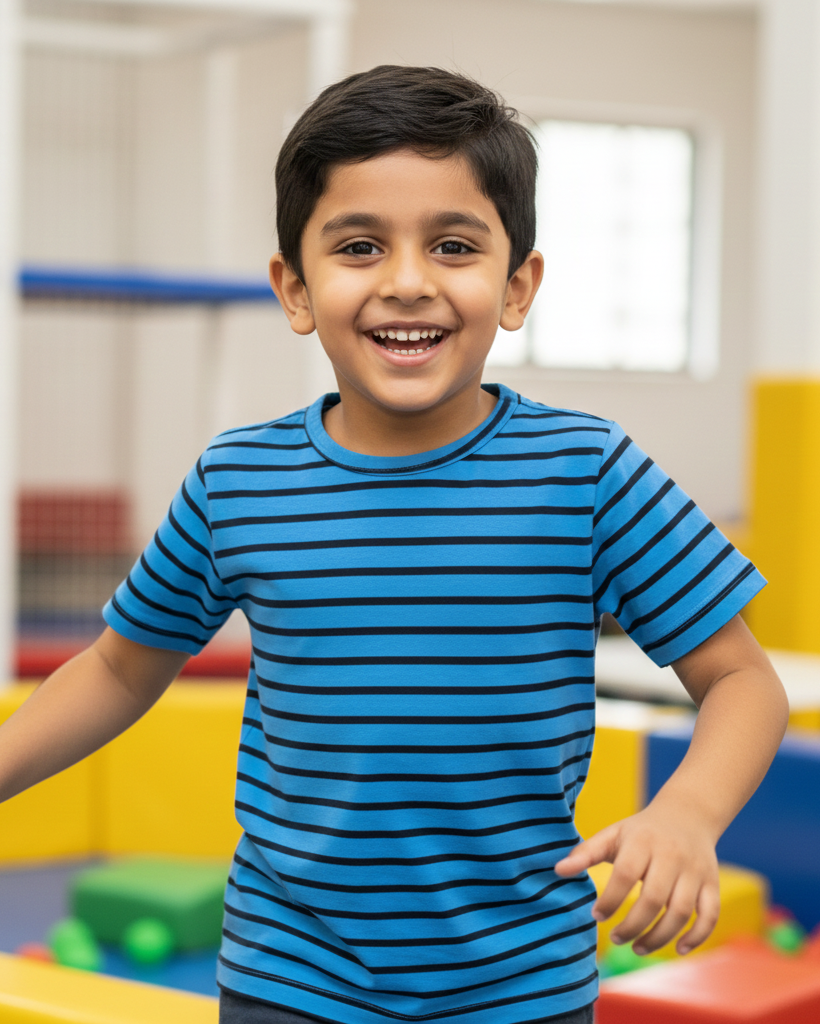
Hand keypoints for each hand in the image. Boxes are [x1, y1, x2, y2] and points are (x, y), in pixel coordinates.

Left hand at [554, 799, 720, 955]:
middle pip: (654, 898)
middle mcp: (671, 856)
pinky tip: (679, 949)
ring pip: (681, 912)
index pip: (625, 874)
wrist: (688, 815)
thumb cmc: (641, 831)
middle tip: (617, 938)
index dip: (610, 899)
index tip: (596, 915)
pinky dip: (697, 937)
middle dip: (633, 925)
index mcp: (643, 841)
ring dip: (659, 937)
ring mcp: (695, 871)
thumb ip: (586, 853)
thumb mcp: (613, 834)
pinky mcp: (712, 884)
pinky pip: (709, 915)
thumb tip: (557, 870)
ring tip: (638, 947)